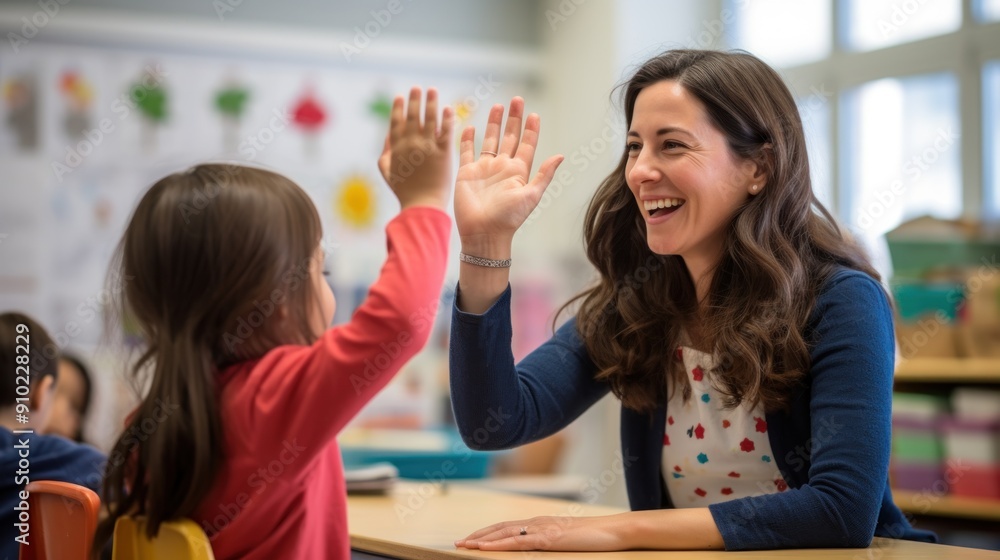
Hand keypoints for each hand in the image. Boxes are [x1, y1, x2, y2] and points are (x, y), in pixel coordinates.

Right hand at [379, 87, 453, 209]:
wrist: (423, 206)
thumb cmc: (405, 192)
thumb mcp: (387, 172)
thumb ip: (386, 152)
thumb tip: (387, 135)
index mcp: (397, 148)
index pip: (396, 123)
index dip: (398, 109)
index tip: (400, 97)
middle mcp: (411, 144)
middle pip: (413, 117)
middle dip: (414, 101)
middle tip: (417, 88)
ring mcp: (427, 147)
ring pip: (429, 119)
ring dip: (430, 103)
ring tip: (432, 90)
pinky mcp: (444, 153)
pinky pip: (445, 131)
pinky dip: (447, 119)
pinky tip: (448, 108)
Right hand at [454, 97, 562, 244]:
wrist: (483, 233)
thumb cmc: (509, 218)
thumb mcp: (531, 195)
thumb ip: (544, 174)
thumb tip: (561, 156)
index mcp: (518, 171)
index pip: (527, 144)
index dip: (531, 129)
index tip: (534, 114)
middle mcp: (502, 167)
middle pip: (509, 137)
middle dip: (514, 119)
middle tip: (517, 100)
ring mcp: (484, 168)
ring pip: (490, 139)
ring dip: (494, 123)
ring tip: (498, 106)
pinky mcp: (467, 172)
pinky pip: (467, 151)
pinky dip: (467, 139)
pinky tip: (469, 126)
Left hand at [455, 514, 628, 551]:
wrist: (615, 530)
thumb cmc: (596, 537)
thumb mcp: (568, 540)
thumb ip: (552, 542)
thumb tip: (540, 548)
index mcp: (541, 522)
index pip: (508, 526)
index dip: (488, 532)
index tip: (472, 538)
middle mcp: (538, 522)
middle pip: (500, 527)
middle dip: (478, 534)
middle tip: (459, 542)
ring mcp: (542, 529)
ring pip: (504, 533)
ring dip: (482, 539)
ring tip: (464, 544)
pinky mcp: (548, 539)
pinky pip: (517, 542)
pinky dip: (497, 544)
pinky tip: (484, 548)